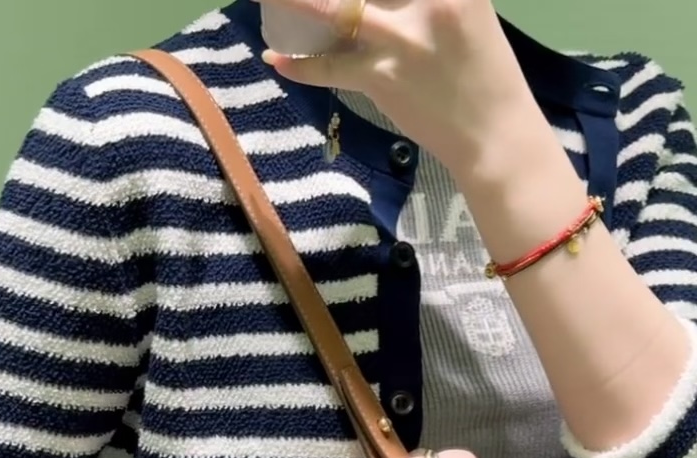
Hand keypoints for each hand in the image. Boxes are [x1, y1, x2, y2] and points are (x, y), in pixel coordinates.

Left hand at [258, 0, 543, 179]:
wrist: (493, 133)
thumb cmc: (484, 70)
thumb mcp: (467, 11)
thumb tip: (379, 0)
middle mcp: (427, 0)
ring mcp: (400, 40)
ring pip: (335, 9)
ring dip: (296, 3)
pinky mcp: (382, 79)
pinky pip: (330, 68)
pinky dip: (299, 64)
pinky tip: (275, 57)